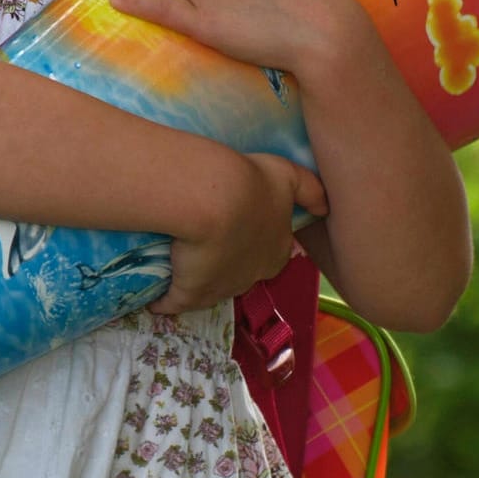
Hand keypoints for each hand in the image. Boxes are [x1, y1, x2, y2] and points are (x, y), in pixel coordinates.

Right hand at [151, 152, 326, 313]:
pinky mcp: (190, 294)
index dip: (252, 245)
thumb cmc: (251, 181)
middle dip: (225, 268)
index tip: (236, 233)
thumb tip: (325, 207)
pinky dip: (165, 300)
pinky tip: (154, 298)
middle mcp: (253, 275)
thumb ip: (310, 190)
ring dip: (194, 282)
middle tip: (203, 248)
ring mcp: (220, 288)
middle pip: (239, 275)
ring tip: (175, 269)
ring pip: (207, 289)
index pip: (268, 256)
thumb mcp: (287, 175)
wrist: (214, 198)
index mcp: (276, 251)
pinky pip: (174, 302)